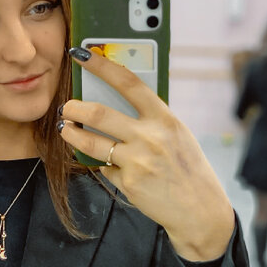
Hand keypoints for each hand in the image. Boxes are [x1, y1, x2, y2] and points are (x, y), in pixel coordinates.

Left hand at [60, 47, 235, 260]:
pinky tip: (108, 164)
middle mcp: (150, 137)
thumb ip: (151, 120)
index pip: (129, 83)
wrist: (200, 211)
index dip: (102, 66)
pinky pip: (104, 168)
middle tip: (66, 108)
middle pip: (99, 113)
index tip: (81, 54)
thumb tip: (116, 102)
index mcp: (165, 119)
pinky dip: (103, 164)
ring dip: (71, 133)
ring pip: (90, 142)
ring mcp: (137, 161)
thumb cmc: (189, 170)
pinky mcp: (128, 183)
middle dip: (74, 108)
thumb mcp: (178, 136)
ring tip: (66, 129)